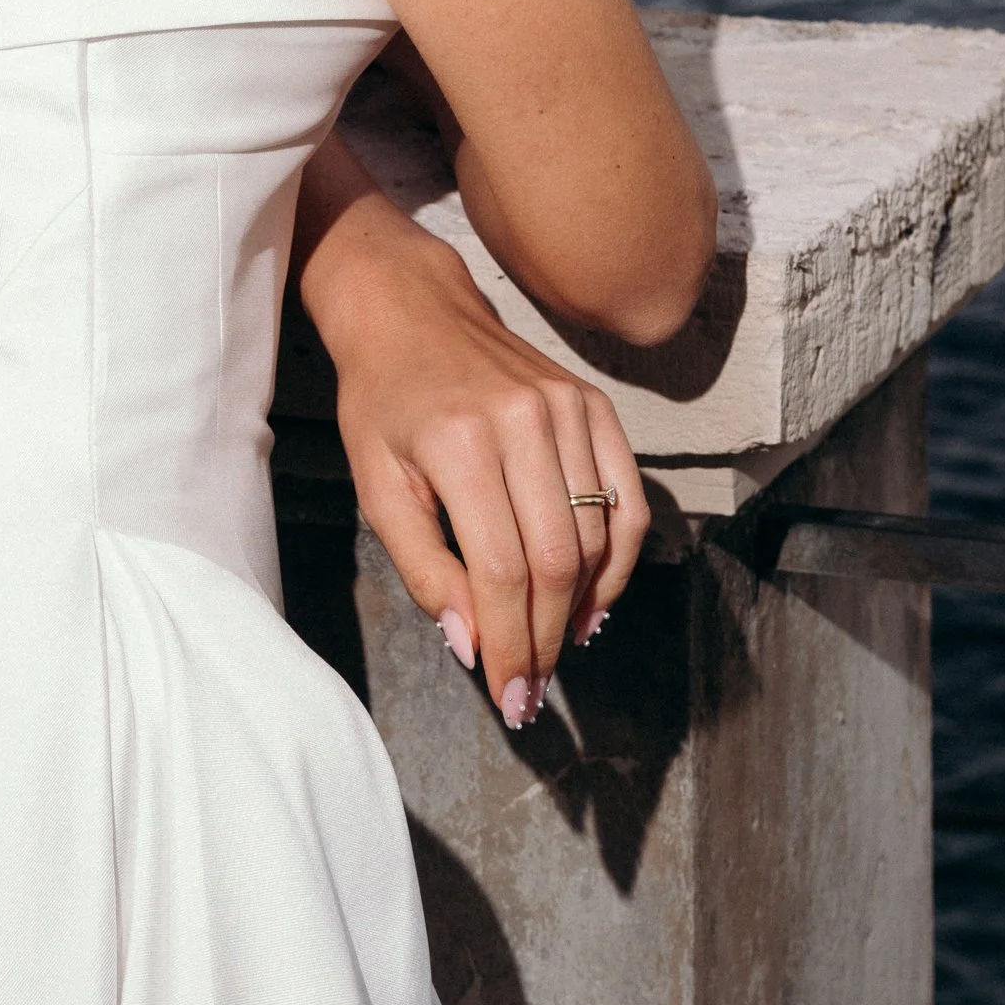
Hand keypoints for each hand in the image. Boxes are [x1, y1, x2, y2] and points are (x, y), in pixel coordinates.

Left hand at [293, 133, 647, 726]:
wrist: (412, 309)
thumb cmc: (383, 402)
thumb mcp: (377, 487)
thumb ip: (423, 569)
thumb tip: (473, 644)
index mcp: (461, 444)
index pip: (501, 570)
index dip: (511, 642)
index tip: (510, 695)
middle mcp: (523, 422)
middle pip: (556, 561)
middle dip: (548, 638)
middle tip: (534, 687)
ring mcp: (566, 406)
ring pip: (595, 535)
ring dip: (583, 607)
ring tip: (560, 648)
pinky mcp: (592, 401)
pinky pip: (626, 494)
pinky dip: (618, 557)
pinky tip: (595, 598)